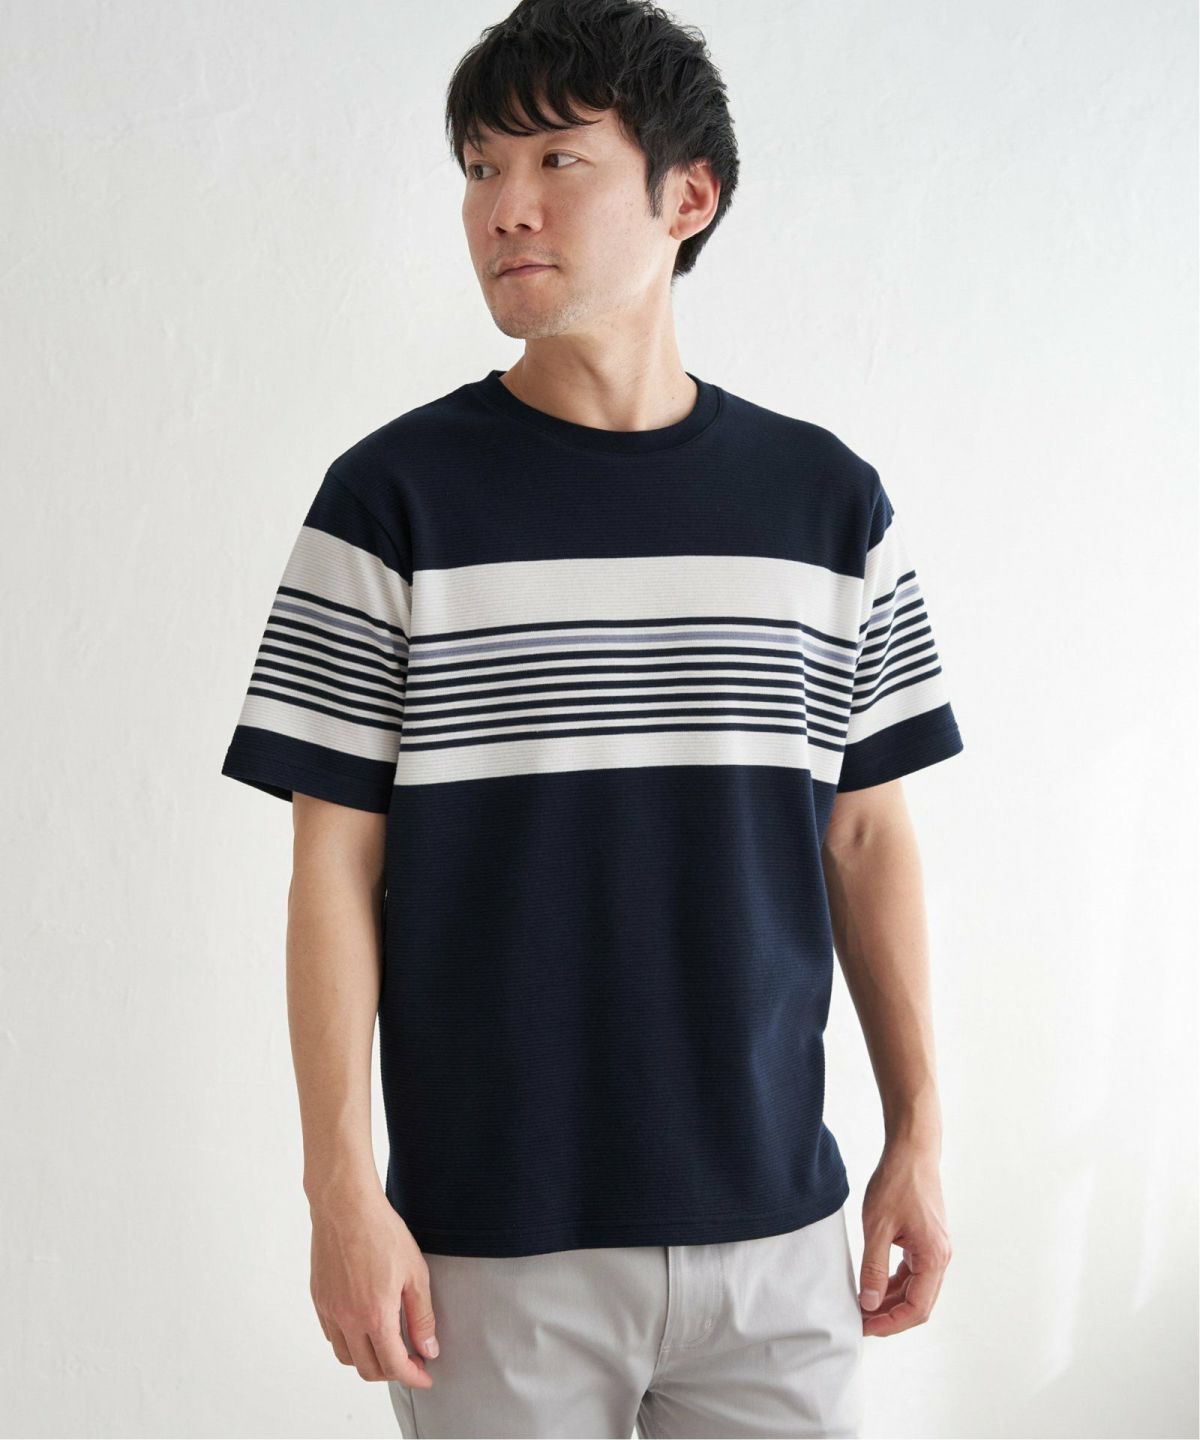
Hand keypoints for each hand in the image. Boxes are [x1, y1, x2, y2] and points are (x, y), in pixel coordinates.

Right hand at [309, 1183, 438, 1386]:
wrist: (345, 1205)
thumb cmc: (382, 1232)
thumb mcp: (415, 1273)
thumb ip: (422, 1316)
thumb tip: (428, 1349)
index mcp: (375, 1315)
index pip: (393, 1365)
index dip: (413, 1376)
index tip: (425, 1376)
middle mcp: (347, 1319)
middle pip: (367, 1369)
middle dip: (391, 1373)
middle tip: (410, 1360)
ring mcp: (329, 1310)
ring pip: (346, 1356)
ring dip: (368, 1360)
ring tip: (387, 1345)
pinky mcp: (318, 1298)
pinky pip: (332, 1335)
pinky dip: (349, 1341)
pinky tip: (364, 1325)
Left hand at [857, 1140, 951, 1335]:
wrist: (912, 1150)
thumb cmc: (897, 1183)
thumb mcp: (878, 1227)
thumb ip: (874, 1268)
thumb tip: (869, 1303)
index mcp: (934, 1258)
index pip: (917, 1309)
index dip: (890, 1323)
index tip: (865, 1327)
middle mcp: (939, 1257)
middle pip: (918, 1303)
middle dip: (889, 1316)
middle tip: (859, 1321)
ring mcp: (934, 1249)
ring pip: (914, 1288)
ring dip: (890, 1300)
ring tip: (862, 1306)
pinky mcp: (925, 1240)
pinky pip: (911, 1272)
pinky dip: (893, 1282)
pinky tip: (873, 1284)